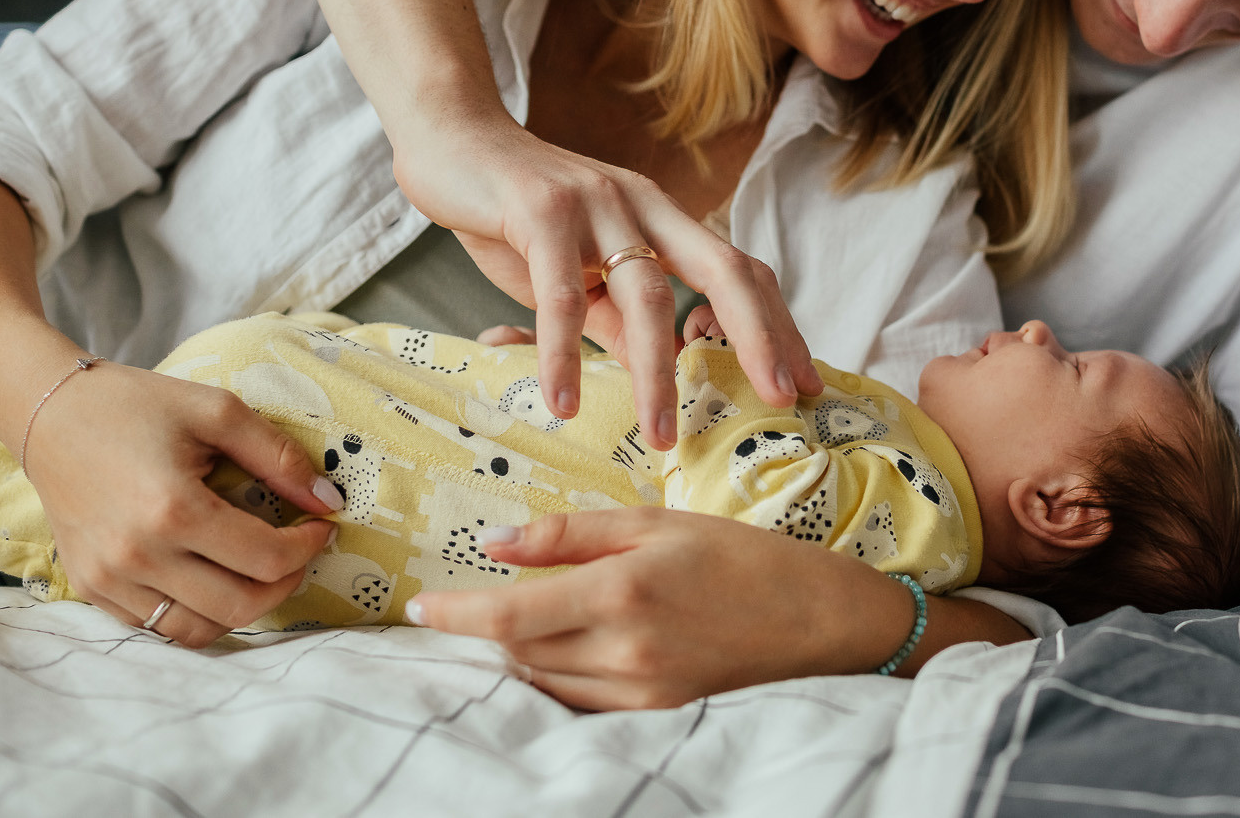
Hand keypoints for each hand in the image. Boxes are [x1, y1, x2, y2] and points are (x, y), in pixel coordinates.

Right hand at [26, 363, 339, 647]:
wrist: (49, 413)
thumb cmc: (136, 405)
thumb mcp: (218, 412)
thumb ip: (279, 457)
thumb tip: (329, 500)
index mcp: (173, 510)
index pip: (266, 558)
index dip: (308, 546)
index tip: (320, 524)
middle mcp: (138, 556)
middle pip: (239, 605)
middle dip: (286, 583)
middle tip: (297, 553)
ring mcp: (108, 580)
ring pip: (198, 629)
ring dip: (242, 607)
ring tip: (257, 569)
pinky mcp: (91, 589)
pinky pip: (157, 627)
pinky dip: (196, 612)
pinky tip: (212, 576)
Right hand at [391, 110, 818, 449]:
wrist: (450, 138)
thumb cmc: (515, 214)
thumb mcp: (578, 274)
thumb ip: (616, 319)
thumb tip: (657, 375)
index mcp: (662, 219)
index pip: (739, 271)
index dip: (777, 325)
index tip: (805, 383)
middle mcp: (644, 205)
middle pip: (724, 269)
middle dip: (760, 336)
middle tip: (781, 398)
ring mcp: (596, 203)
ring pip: (645, 293)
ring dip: (657, 372)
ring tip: (661, 436)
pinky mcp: (540, 209)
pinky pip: (560, 294)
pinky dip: (564, 354)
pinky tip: (564, 404)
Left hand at [401, 509, 1029, 708]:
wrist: (823, 623)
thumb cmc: (745, 559)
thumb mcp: (659, 523)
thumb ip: (573, 533)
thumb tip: (497, 542)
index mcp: (623, 592)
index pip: (509, 614)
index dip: (454, 613)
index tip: (417, 605)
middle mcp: (625, 651)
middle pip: (518, 650)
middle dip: (489, 625)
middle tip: (471, 598)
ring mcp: (640, 693)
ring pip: (544, 679)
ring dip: (521, 651)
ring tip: (522, 618)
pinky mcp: (654, 715)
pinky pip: (579, 701)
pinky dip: (557, 674)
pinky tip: (566, 648)